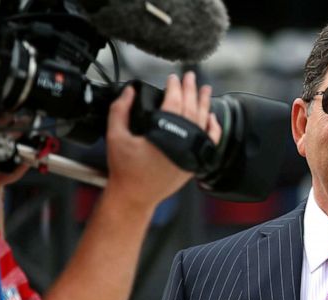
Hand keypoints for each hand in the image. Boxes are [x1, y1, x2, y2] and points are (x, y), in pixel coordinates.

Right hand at [104, 71, 220, 211]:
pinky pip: (210, 142)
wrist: (134, 196)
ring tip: (205, 90)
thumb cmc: (124, 169)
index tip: (173, 77)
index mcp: (163, 133)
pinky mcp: (194, 163)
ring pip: (203, 122)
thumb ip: (120, 110)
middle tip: (191, 76)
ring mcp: (191, 153)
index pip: (174, 102)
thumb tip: (129, 91)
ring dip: (204, 104)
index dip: (174, 87)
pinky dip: (213, 128)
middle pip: (191, 109)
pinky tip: (211, 117)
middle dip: (191, 90)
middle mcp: (181, 142)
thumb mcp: (115, 135)